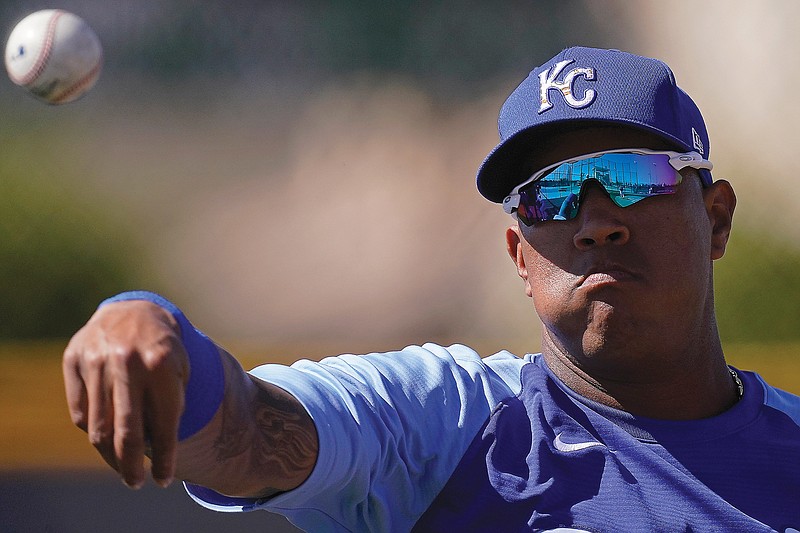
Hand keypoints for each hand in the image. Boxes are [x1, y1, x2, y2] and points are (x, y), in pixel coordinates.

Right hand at [63, 300, 188, 488]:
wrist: (136, 312)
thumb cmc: (164, 351)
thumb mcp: (180, 373)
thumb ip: (170, 407)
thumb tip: (154, 452)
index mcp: (161, 364)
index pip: (163, 424)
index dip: (165, 457)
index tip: (164, 479)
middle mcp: (127, 361)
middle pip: (126, 431)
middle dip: (131, 465)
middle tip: (136, 483)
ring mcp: (96, 359)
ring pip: (98, 426)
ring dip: (110, 455)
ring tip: (122, 468)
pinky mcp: (73, 358)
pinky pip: (80, 411)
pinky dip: (94, 429)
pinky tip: (105, 437)